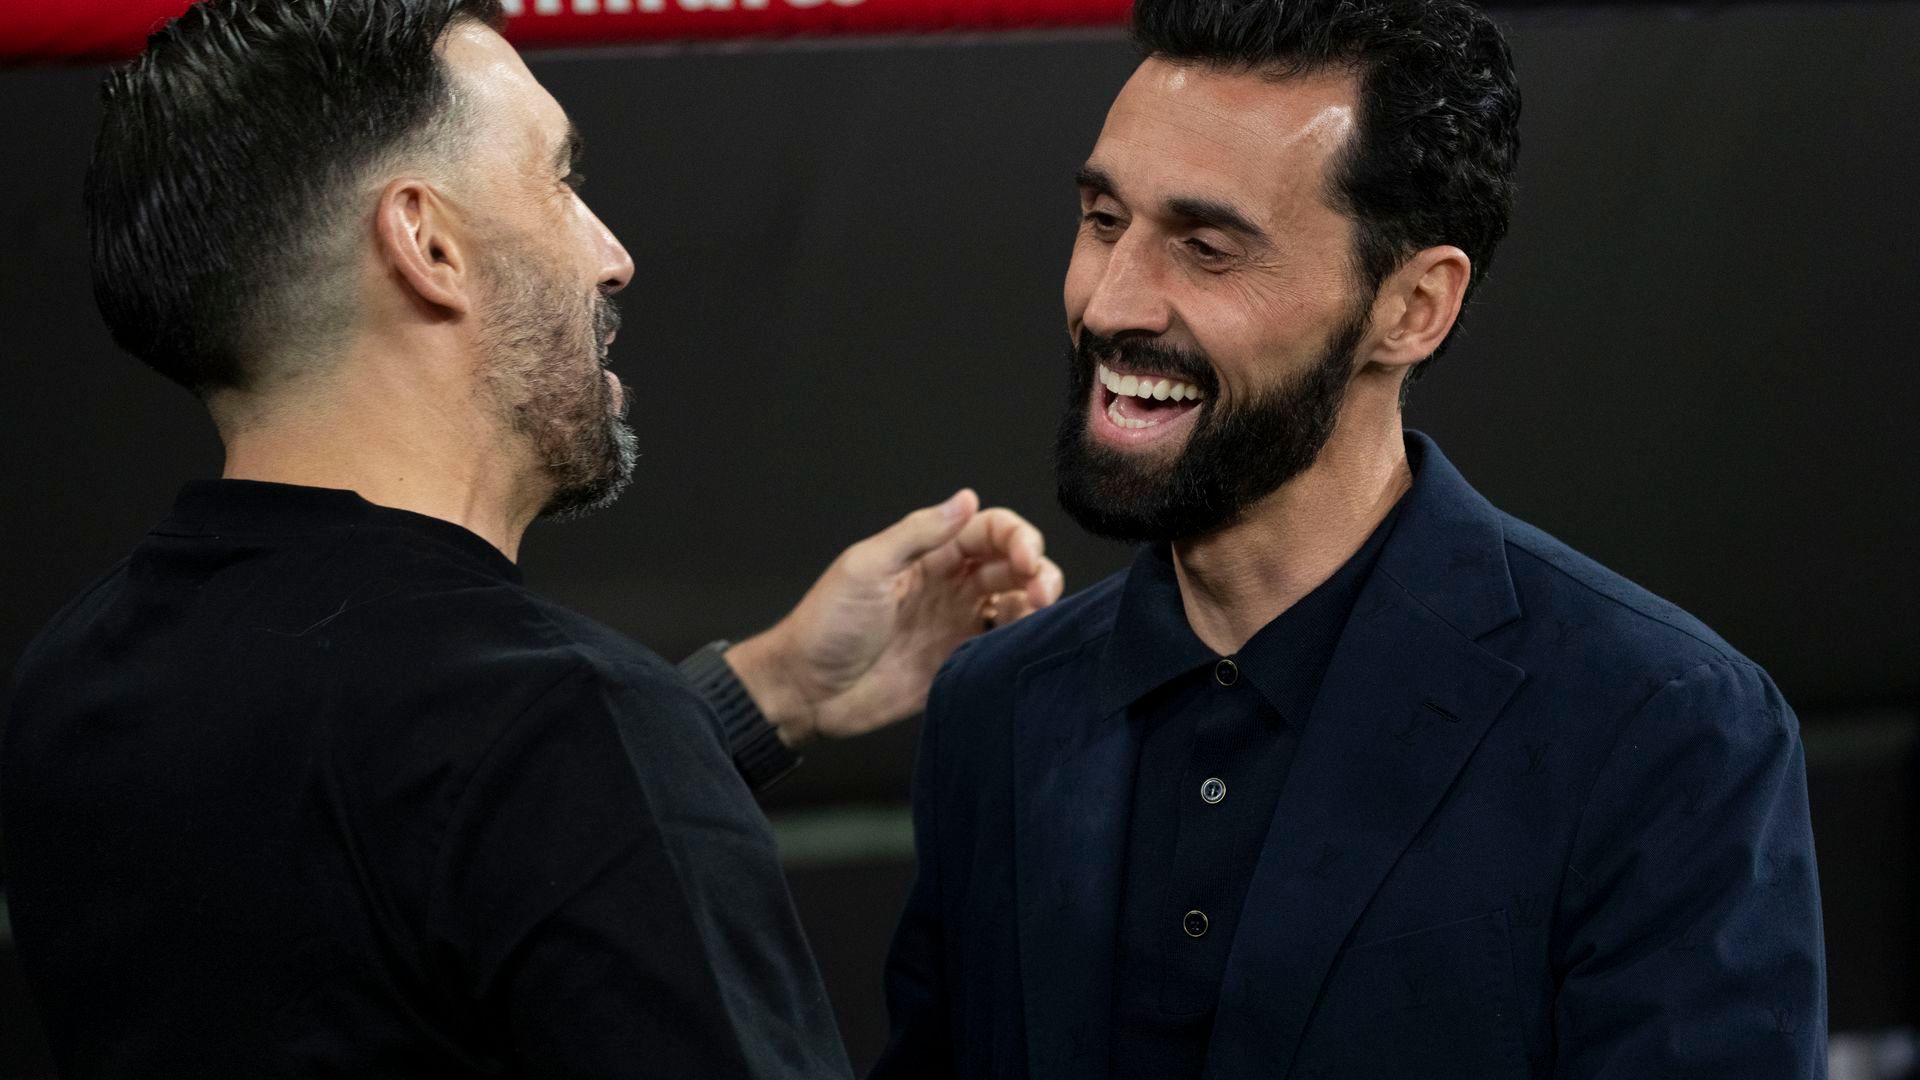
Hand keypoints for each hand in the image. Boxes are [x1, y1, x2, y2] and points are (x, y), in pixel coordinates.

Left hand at [725, 490, 1063, 746]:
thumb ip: (917, 534)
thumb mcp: (866, 568)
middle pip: (1012, 564)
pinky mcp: (961, 663)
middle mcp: (950, 586)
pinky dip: (1025, 635)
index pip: (988, 531)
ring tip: (1041, 609)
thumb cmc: (826, 625)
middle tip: (1040, 588)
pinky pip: (1004, 643)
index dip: (1015, 536)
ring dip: (1038, 600)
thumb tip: (966, 499)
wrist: (806, 691)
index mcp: (927, 556)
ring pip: (1017, 602)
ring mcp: (958, 625)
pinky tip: (1026, 637)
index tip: (1024, 556)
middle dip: (1036, 567)